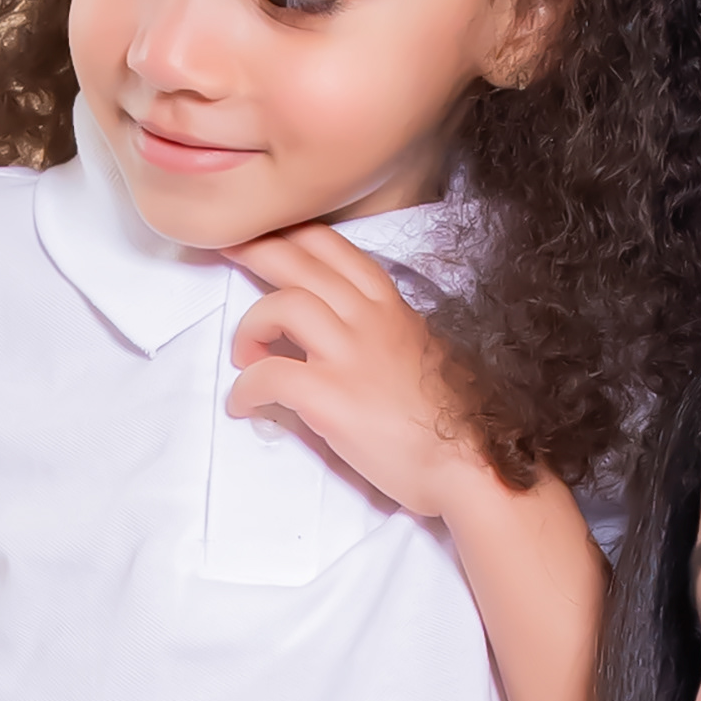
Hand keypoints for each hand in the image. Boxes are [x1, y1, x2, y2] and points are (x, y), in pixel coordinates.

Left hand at [225, 230, 482, 523]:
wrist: (470, 465)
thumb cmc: (451, 421)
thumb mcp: (424, 354)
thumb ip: (388, 333)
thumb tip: (359, 335)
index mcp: (390, 307)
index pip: (334, 248)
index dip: (293, 234)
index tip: (268, 236)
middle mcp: (369, 320)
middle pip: (299, 261)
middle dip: (256, 249)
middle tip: (229, 251)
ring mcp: (350, 356)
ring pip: (280, 306)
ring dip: (250, 326)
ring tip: (245, 354)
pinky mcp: (331, 398)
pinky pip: (268, 376)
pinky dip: (245, 388)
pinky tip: (244, 405)